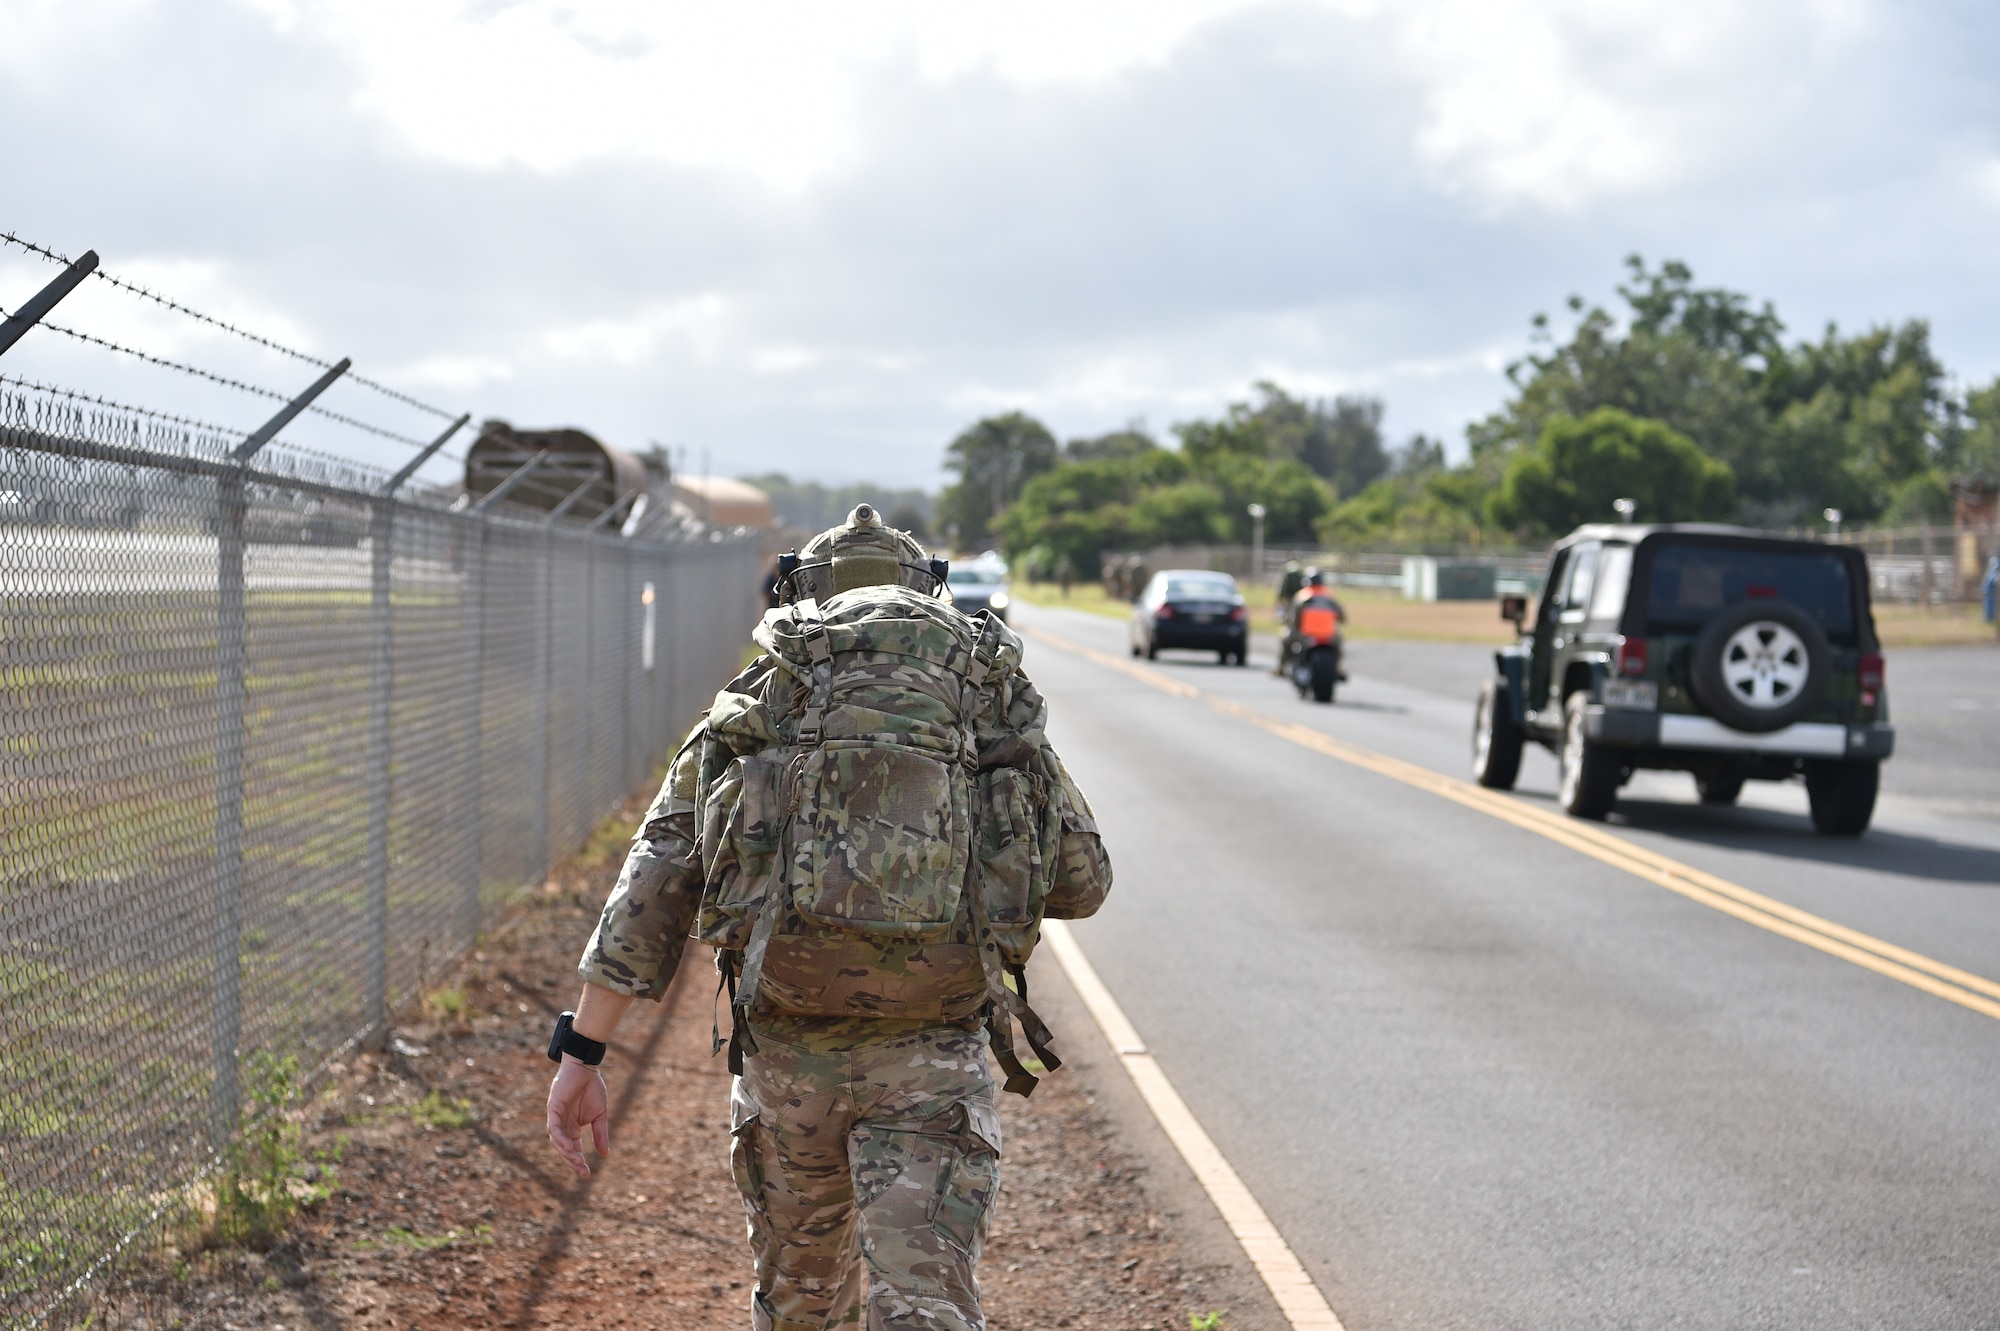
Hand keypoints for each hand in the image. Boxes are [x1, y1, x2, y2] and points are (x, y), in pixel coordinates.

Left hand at [546, 1058, 610, 1176]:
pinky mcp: (553, 1108)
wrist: (586, 1067)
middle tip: (583, 1171)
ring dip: (566, 1152)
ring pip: (557, 1140)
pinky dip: (560, 1137)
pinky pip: (554, 1127)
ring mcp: (556, 1117)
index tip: (587, 1174)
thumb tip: (605, 1155)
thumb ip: (600, 1134)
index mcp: (572, 1127)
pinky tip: (569, 1146)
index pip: (573, 1149)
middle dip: (572, 1161)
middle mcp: (562, 1125)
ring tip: (578, 1160)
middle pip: (563, 1148)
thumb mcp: (600, 1115)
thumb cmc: (592, 1088)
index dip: (578, 1162)